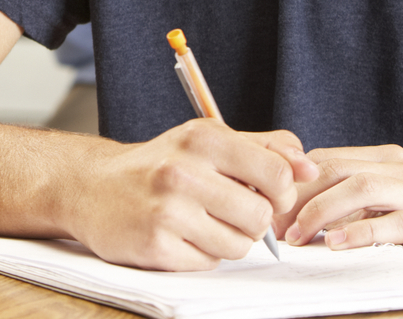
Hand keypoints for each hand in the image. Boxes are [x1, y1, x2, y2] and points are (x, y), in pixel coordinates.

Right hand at [66, 121, 318, 270]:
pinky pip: (208, 263)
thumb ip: (263, 147)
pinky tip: (180, 235)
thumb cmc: (159, 163)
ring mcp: (168, 211)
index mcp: (203, 138)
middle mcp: (184, 171)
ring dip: (227, 240)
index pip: (276, 174)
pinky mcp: (155, 246)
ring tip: (201, 222)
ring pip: (238, 245)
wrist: (93, 186)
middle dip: (252, 221)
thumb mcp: (207, 140)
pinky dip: (201, 254)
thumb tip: (309, 167)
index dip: (281, 193)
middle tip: (228, 211)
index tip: (265, 195)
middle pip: (260, 217)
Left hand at [279, 143, 402, 257]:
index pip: (329, 160)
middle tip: (280, 227)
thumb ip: (335, 201)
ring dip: (325, 212)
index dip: (295, 183)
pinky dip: (363, 231)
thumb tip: (279, 209)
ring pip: (366, 187)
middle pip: (343, 170)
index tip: (271, 209)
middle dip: (304, 198)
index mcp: (387, 160)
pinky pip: (399, 222)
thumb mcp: (369, 213)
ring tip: (302, 236)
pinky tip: (338, 243)